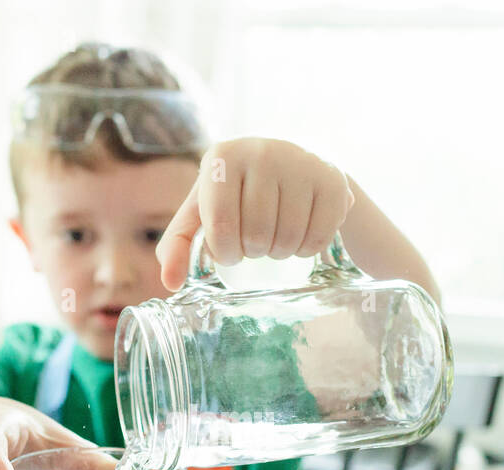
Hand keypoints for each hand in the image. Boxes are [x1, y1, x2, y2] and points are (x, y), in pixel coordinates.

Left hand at [156, 138, 354, 290]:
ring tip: (276, 235)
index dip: (226, 251)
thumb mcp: (203, 214)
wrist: (294, 171)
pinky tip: (300, 232)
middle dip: (254, 251)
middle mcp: (262, 151)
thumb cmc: (238, 197)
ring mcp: (301, 162)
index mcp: (222, 156)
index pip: (221, 225)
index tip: (230, 248)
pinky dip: (306, 249)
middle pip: (257, 235)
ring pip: (287, 239)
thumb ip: (179, 246)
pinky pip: (317, 238)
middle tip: (256, 240)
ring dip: (280, 251)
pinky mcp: (333, 180)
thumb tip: (170, 283)